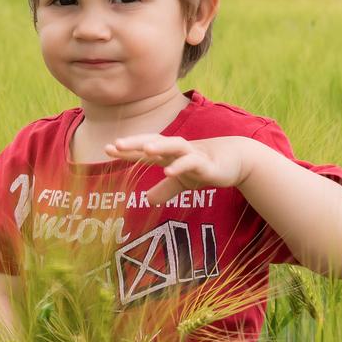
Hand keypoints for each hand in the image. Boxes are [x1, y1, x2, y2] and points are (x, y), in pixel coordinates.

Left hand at [104, 135, 251, 205]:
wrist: (235, 161)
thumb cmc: (204, 167)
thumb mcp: (181, 182)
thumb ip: (164, 190)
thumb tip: (147, 200)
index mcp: (167, 154)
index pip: (143, 150)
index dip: (126, 150)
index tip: (107, 149)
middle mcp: (176, 150)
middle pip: (153, 141)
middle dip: (135, 142)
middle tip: (116, 144)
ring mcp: (191, 154)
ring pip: (173, 146)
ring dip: (159, 146)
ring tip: (144, 150)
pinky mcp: (206, 163)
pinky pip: (191, 162)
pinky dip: (180, 166)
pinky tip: (169, 172)